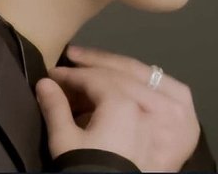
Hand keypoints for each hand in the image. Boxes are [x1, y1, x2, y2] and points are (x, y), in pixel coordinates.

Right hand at [35, 45, 200, 171]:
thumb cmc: (89, 170)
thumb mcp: (66, 143)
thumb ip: (55, 108)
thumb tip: (43, 83)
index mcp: (123, 104)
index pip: (94, 78)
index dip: (70, 74)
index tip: (51, 73)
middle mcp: (147, 105)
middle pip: (118, 72)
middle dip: (93, 62)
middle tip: (72, 55)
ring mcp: (164, 115)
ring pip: (139, 78)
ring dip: (115, 69)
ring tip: (93, 66)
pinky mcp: (173, 127)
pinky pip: (156, 92)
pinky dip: (135, 84)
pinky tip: (120, 83)